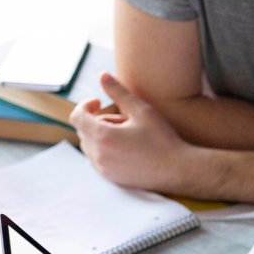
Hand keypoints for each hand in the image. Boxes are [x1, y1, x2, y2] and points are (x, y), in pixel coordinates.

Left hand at [71, 72, 203, 192]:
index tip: (98, 102)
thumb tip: (102, 75)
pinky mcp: (111, 178)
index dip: (84, 105)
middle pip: (83, 131)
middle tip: (123, 118)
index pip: (76, 116)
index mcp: (103, 136)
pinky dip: (106, 149)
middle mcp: (98, 155)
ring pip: (90, 146)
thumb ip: (119, 92)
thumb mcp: (142, 111)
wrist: (177, 170)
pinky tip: (128, 147)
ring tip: (127, 133)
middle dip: (97, 120)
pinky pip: (98, 159)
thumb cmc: (162, 139)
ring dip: (101, 135)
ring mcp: (104, 169)